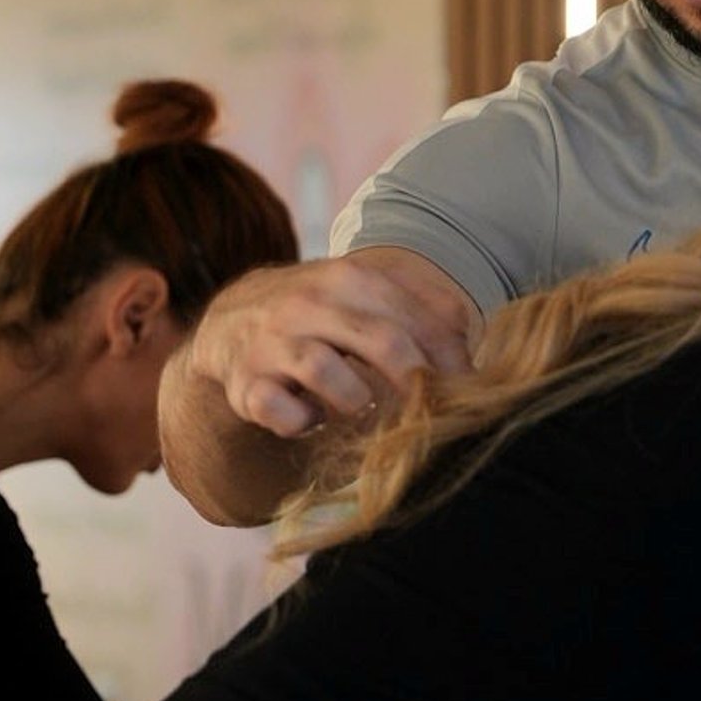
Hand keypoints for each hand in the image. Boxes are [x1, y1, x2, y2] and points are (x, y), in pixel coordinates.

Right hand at [184, 251, 477, 439]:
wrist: (229, 321)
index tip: (466, 388)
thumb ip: (419, 310)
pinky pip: (280, 411)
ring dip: (357, 403)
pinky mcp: (245, 384)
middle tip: (428, 409)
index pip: (414, 317)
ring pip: (329, 375)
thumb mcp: (362, 295)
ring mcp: (272, 343)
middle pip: (383, 342)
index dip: (447, 357)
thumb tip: (471, 346)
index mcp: (346, 278)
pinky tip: (310, 418)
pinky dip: (302, 422)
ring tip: (360, 407)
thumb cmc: (318, 313)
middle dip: (416, 382)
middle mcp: (308, 304)